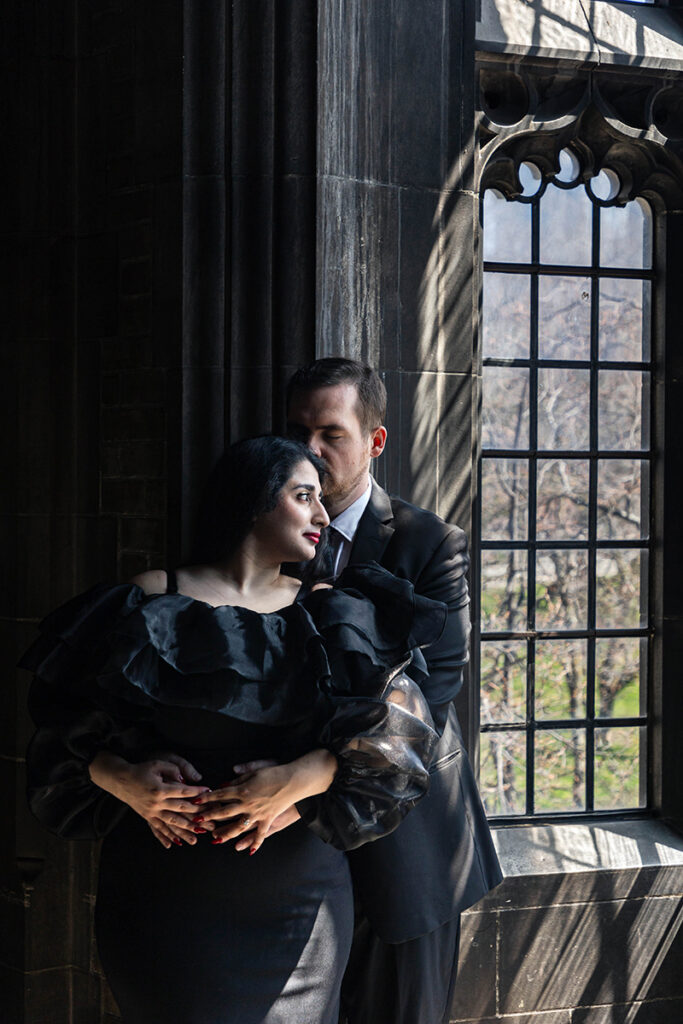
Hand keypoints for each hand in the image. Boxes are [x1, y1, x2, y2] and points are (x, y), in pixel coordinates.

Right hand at [88, 752, 211, 849]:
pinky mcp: (146, 816)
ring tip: (196, 838)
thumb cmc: (140, 770)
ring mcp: (151, 811)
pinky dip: (166, 836)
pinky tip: (173, 844)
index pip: (183, 791)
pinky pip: (158, 828)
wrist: (120, 779)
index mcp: (160, 789)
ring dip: (184, 831)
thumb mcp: (157, 764)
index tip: (208, 793)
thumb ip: (173, 770)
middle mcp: (156, 803)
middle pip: (180, 810)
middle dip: (196, 815)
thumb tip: (185, 780)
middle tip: (209, 820)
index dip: (197, 792)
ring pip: (171, 823)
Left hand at [193, 750, 337, 852]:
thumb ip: (239, 777)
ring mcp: (257, 814)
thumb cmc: (274, 772)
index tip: (196, 801)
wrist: (293, 780)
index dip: (207, 798)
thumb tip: (224, 784)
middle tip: (198, 821)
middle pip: (225, 811)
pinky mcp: (268, 819)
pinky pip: (260, 834)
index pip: (220, 794)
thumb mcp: (255, 770)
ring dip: (226, 833)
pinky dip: (255, 843)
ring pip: (238, 827)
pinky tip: (248, 851)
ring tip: (215, 839)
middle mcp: (247, 803)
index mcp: (243, 789)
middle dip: (210, 816)